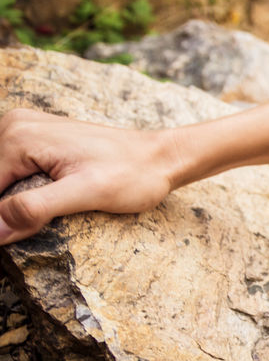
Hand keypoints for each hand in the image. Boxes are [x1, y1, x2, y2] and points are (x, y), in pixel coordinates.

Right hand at [0, 109, 178, 244]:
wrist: (161, 156)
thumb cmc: (133, 174)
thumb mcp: (87, 193)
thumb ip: (35, 208)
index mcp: (18, 138)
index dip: (0, 220)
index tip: (15, 234)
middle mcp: (14, 126)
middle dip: (5, 211)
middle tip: (36, 223)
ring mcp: (23, 129)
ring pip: (0, 178)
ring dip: (9, 203)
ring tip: (38, 215)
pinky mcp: (34, 139)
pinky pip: (9, 170)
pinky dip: (15, 192)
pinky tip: (37, 203)